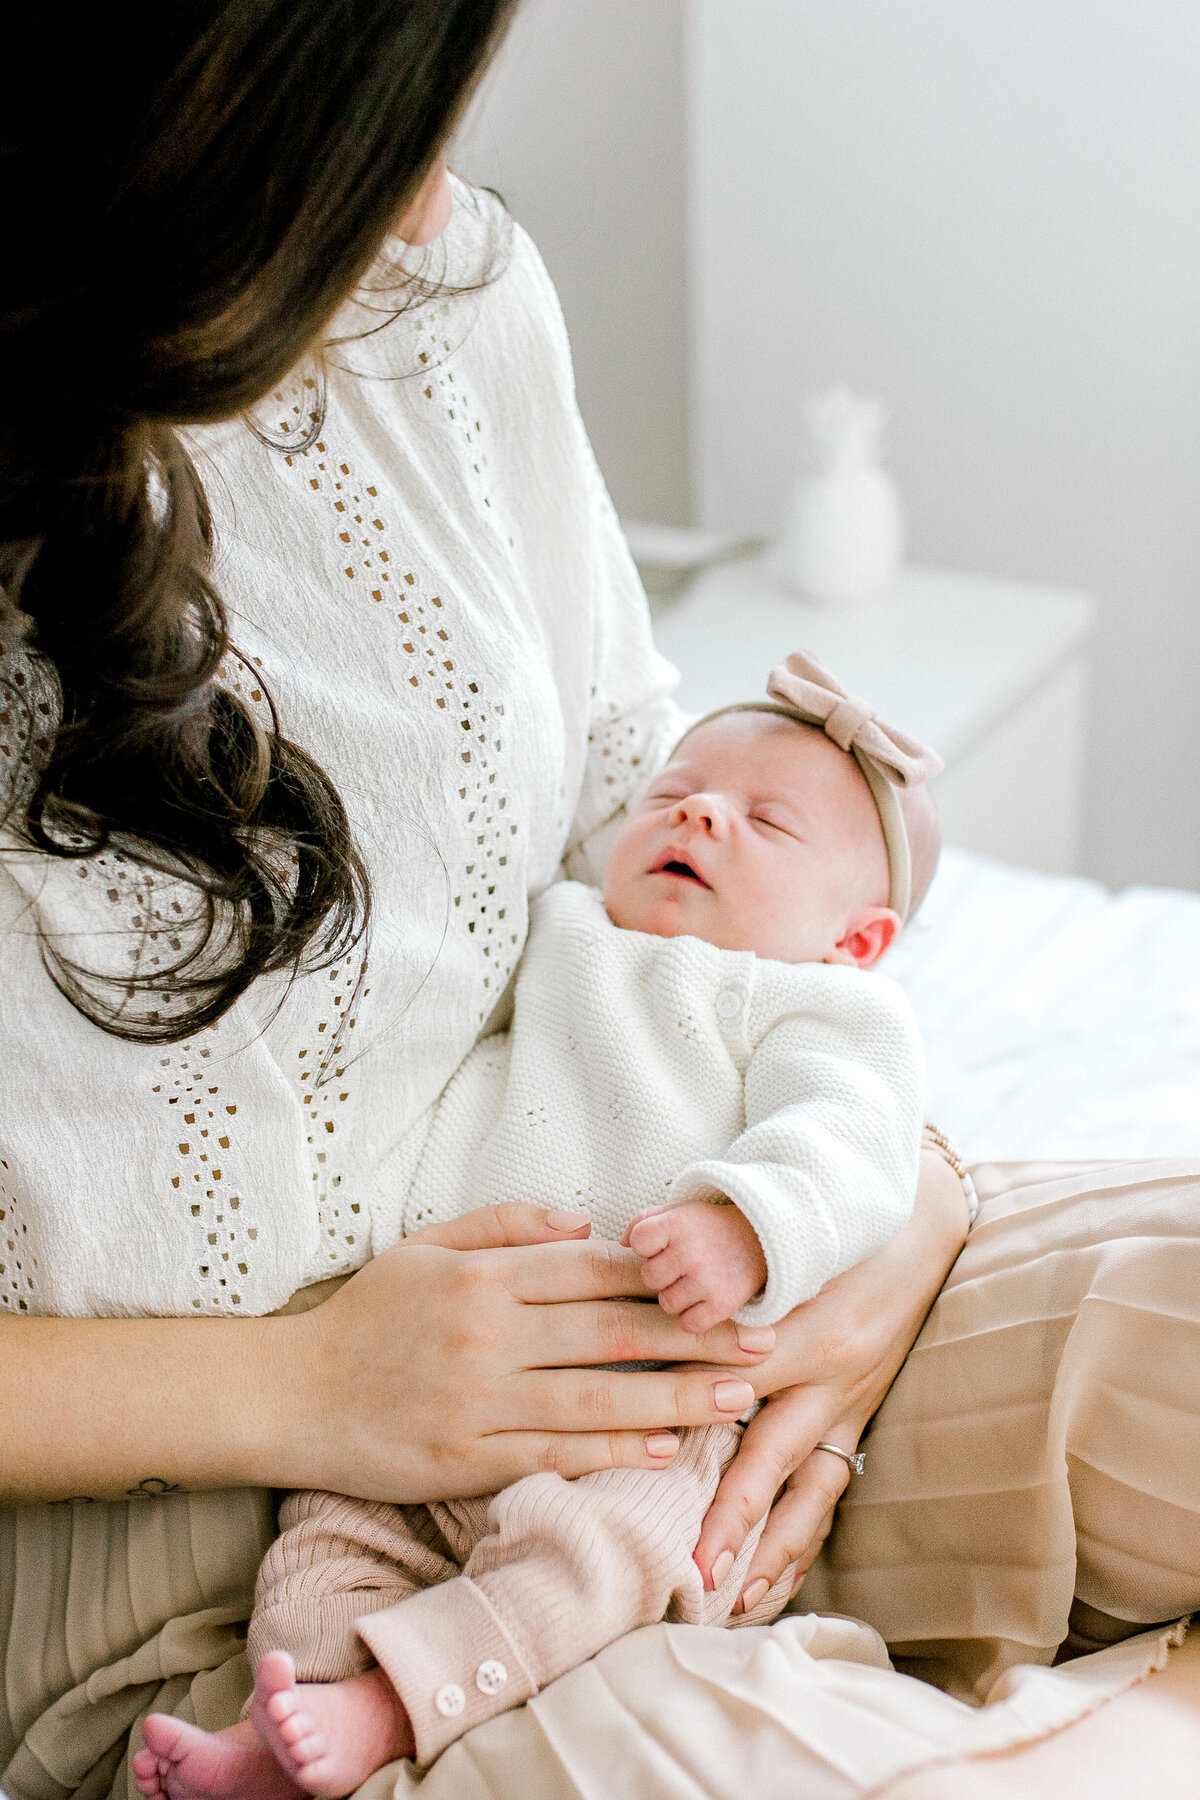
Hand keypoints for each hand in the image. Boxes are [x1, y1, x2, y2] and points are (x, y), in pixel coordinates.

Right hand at [273, 1203, 776, 1503]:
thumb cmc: (365, 1317)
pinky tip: (661, 1451)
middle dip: (696, 1337)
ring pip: (597, 1399)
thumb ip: (505, 1225)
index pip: (595, 1271)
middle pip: (614, 1333)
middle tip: (763, 1342)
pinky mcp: (466, 1458)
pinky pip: (553, 1453)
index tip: (726, 1284)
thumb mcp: (425, 1245)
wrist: (290, 1396)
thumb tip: (586, 1221)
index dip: (667, 1279)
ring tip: (736, 1397)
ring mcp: (480, 1399)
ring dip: (675, 1398)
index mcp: (485, 1276)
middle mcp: (489, 1334)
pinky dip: (611, 1454)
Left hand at [624, 1201, 766, 1332]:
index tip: (665, 1243)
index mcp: (678, 1223)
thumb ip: (645, 1220)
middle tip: (684, 1264)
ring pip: (666, 1304)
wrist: (764, 1240)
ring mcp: (707, 1280)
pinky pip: (687, 1324)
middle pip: (649, 1277)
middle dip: (662, 1273)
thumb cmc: (712, 1227)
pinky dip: (694, 1316)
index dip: (648, 1245)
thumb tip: (622, 1243)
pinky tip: (704, 1300)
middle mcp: (691, 1251)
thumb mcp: (681, 1211)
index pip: (638, 1241)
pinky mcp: (723, 1305)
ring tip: (696, 1280)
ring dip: (678, 1296)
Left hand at [693, 1149, 968, 1611]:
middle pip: (773, 1455)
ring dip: (773, 1550)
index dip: (684, 1407)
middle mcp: (833, 1376)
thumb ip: (725, 1267)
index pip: (733, 1378)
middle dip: (732, 1514)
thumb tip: (647, 1274)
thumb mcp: (790, 1237)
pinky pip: (831, 1489)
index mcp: (809, 1326)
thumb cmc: (843, 1225)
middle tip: (691, 1565)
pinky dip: (805, 1537)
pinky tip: (776, 1578)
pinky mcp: (860, 1416)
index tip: (632, 1442)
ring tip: (734, 1596)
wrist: (925, 1225)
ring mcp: (851, 1402)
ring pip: (811, 1492)